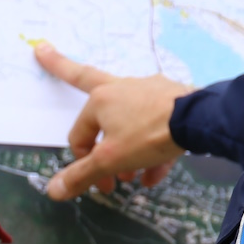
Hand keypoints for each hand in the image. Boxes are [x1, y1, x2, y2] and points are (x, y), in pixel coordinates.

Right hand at [35, 43, 190, 201]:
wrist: (198, 121)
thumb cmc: (148, 136)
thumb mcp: (111, 160)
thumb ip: (82, 175)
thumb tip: (52, 191)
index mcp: (100, 100)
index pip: (80, 134)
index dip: (84, 163)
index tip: (98, 183)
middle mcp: (120, 88)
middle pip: (86, 80)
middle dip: (61, 67)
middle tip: (44, 52)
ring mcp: (147, 90)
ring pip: (127, 118)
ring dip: (126, 148)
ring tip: (134, 176)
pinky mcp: (170, 97)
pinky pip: (154, 124)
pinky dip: (151, 149)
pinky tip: (155, 173)